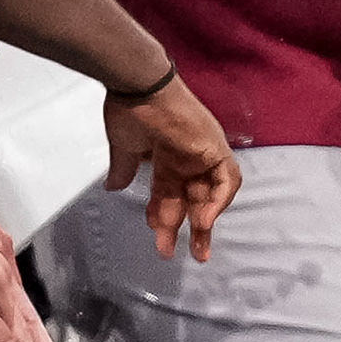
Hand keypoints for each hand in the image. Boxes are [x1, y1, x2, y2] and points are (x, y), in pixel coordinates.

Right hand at [102, 71, 240, 262]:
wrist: (138, 84)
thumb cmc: (128, 110)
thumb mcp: (124, 147)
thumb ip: (124, 168)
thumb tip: (113, 186)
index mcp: (166, 159)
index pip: (169, 195)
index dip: (164, 217)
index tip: (160, 239)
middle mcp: (188, 159)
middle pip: (193, 200)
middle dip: (191, 230)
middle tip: (190, 257)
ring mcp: (202, 153)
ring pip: (211, 195)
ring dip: (206, 222)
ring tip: (198, 248)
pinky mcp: (214, 148)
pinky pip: (226, 180)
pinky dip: (219, 200)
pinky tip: (206, 220)